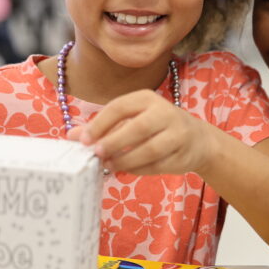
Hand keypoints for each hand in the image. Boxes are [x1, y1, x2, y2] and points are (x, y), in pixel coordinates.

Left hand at [67, 89, 216, 176]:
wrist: (198, 140)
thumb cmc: (157, 127)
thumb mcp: (131, 119)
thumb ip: (103, 127)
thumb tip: (71, 136)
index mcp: (147, 98)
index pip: (119, 107)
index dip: (100, 124)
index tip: (84, 140)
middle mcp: (165, 112)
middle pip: (137, 128)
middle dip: (114, 143)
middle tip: (97, 154)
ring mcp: (177, 133)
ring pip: (149, 149)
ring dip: (125, 160)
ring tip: (110, 166)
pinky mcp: (183, 154)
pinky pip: (157, 165)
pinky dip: (139, 170)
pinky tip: (127, 170)